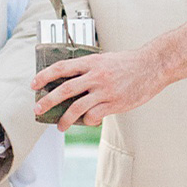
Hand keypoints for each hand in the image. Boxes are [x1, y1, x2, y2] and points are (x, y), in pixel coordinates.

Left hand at [34, 47, 162, 127]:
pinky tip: (87, 121)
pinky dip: (87, 121)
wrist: (153, 66)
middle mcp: (96, 75)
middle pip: (64, 89)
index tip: (33, 84)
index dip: (45, 76)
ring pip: (77, 107)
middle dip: (47, 101)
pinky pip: (94, 116)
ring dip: (64, 119)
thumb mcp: (105, 59)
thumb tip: (70, 80)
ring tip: (59, 126)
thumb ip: (88, 68)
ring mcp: (105, 90)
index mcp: (91, 62)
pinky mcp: (115, 103)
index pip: (61, 68)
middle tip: (37, 109)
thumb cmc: (129, 63)